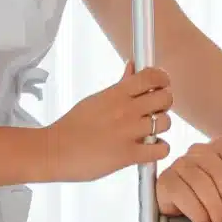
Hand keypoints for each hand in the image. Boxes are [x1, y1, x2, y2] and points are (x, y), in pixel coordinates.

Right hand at [47, 68, 172, 181]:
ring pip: (166, 122)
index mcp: (116, 94)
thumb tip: (132, 66)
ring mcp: (128, 132)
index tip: (161, 85)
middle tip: (155, 111)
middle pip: (165, 98)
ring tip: (150, 133)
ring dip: (162, 128)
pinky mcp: (129, 155)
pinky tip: (150, 149)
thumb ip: (120, 85)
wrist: (55, 150)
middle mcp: (125, 110)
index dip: (162, 79)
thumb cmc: (72, 126)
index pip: (152, 76)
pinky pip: (161, 149)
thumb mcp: (96, 99)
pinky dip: (160, 149)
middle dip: (164, 104)